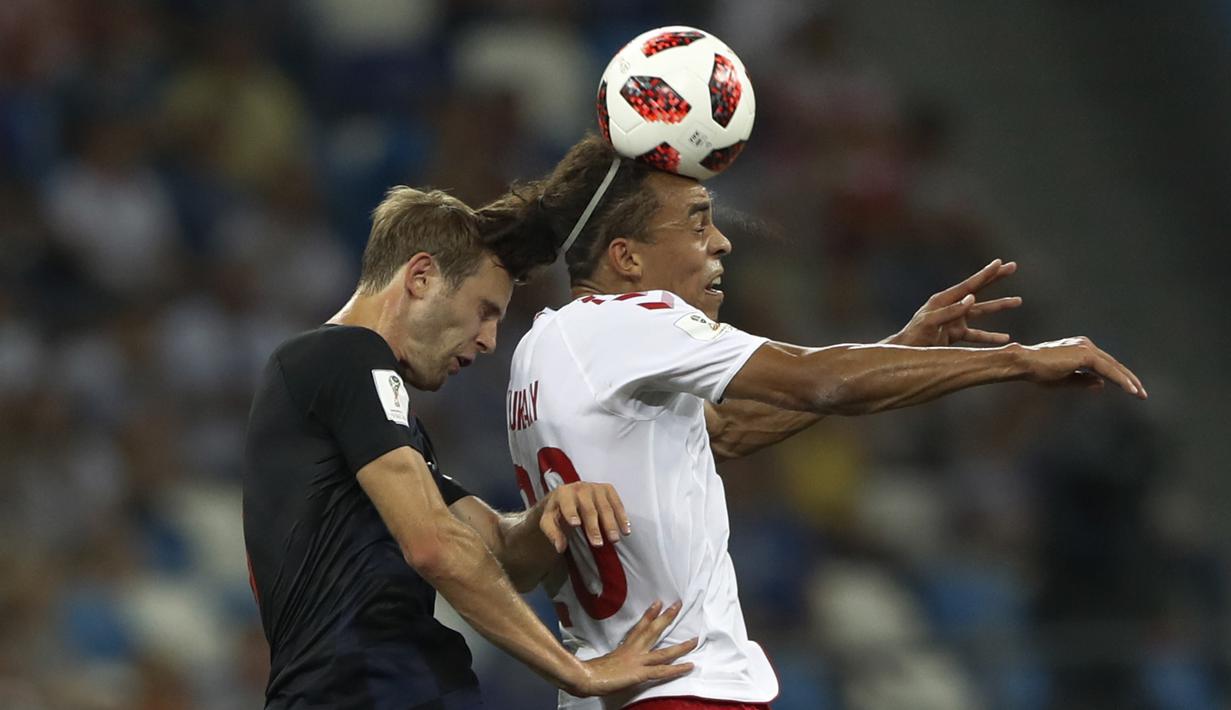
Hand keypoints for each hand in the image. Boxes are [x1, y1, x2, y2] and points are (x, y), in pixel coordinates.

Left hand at [540, 481, 629, 550]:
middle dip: (593, 527)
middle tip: (598, 543)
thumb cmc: (558, 511)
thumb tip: (560, 547)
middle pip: (589, 509)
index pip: (567, 504)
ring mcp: (595, 487)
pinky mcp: (607, 489)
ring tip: (614, 539)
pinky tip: (625, 530)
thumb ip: (553, 534)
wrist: (567, 495)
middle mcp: (580, 487)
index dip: (571, 513)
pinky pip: (617, 503)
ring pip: (605, 507)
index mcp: (563, 493)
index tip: (575, 524)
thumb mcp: (549, 521)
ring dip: (610, 524)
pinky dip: (622, 517)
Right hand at [567, 601, 697, 696]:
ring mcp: (638, 661)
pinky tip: (690, 665)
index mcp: (623, 647)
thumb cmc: (588, 671)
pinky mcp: (640, 673)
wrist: (585, 677)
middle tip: (678, 605)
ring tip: (695, 640)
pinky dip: (677, 669)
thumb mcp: (600, 662)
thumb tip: (602, 659)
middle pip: (653, 631)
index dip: (649, 615)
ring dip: (681, 646)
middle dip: (666, 618)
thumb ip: (606, 659)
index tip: (658, 603)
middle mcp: (633, 650)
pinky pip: (663, 671)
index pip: (638, 627)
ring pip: (664, 652)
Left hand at [887, 259, 1022, 346]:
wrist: (905, 352)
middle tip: (1013, 267)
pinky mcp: (955, 334)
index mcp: (943, 300)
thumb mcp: (931, 322)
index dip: (985, 274)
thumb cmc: (914, 336)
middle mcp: (951, 306)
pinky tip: (1004, 338)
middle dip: (995, 279)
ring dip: (999, 306)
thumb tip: (972, 298)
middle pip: (979, 290)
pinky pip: (977, 335)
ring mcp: (954, 320)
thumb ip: (951, 311)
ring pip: (982, 311)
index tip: (999, 262)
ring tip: (1018, 300)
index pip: (969, 285)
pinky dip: (990, 337)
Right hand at [1018, 337, 1147, 398]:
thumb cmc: (1038, 372)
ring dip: (1128, 381)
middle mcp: (1085, 345)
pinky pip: (1108, 369)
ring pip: (1113, 367)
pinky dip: (1121, 380)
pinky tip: (1130, 390)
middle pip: (1113, 364)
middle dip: (1129, 379)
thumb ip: (1084, 381)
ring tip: (1139, 394)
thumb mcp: (1065, 380)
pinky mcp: (1085, 354)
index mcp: (1080, 349)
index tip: (1129, 390)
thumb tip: (1102, 384)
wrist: (1025, 363)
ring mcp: (1086, 348)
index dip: (1118, 378)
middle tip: (1141, 393)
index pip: (1105, 364)